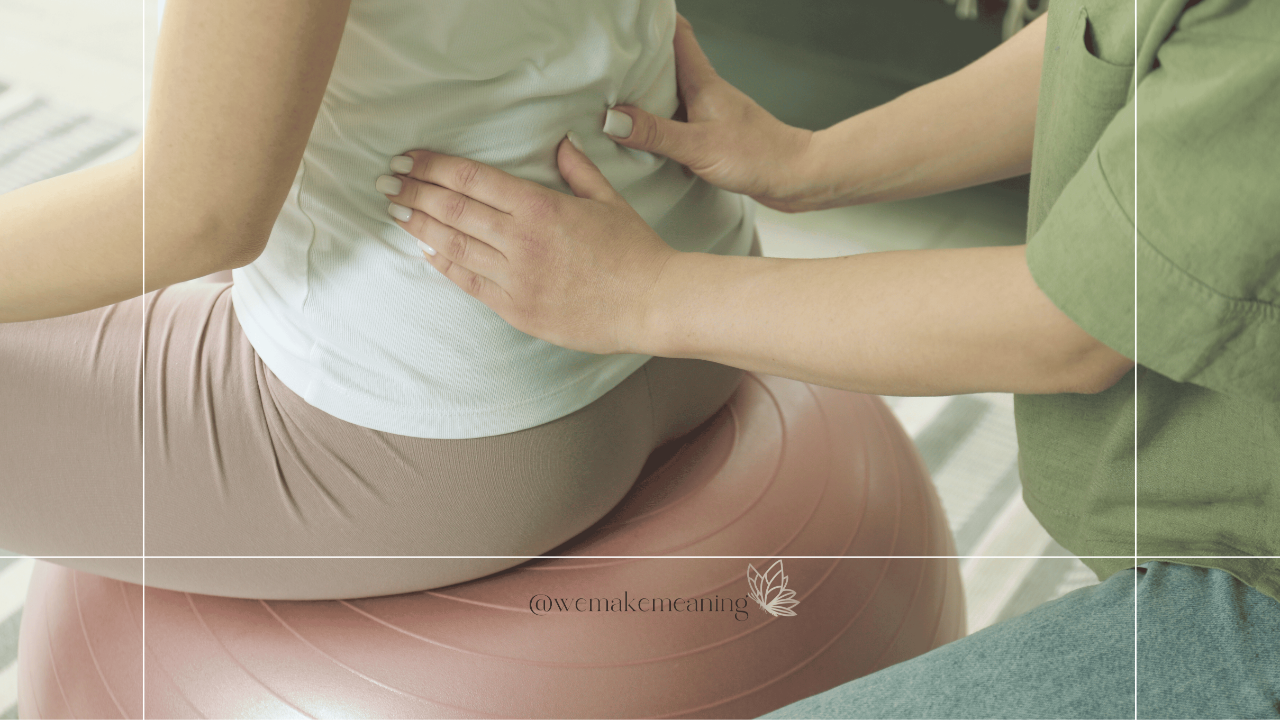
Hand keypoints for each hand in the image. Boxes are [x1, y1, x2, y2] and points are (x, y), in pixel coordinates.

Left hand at [379, 139, 676, 355]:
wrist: (653, 303)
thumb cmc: (636, 251)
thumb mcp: (609, 201)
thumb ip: (577, 171)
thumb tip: (561, 143)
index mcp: (540, 207)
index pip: (472, 180)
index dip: (434, 167)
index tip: (409, 159)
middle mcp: (521, 241)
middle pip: (453, 210)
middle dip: (415, 192)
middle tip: (387, 182)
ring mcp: (516, 278)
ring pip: (454, 246)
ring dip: (420, 227)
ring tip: (396, 212)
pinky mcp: (518, 310)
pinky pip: (470, 284)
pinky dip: (445, 265)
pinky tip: (427, 252)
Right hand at [606, 15, 817, 211]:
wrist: (794, 177)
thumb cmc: (757, 156)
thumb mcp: (698, 146)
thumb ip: (655, 133)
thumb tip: (612, 118)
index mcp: (703, 82)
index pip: (677, 34)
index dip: (654, 20)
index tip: (629, 17)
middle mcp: (706, 91)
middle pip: (668, 61)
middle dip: (640, 56)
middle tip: (608, 58)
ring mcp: (710, 112)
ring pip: (672, 91)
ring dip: (647, 90)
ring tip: (615, 93)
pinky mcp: (713, 134)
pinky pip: (678, 119)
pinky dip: (660, 121)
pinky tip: (645, 134)